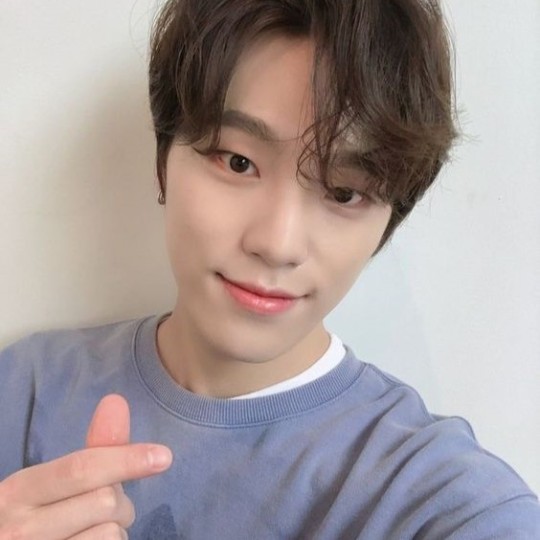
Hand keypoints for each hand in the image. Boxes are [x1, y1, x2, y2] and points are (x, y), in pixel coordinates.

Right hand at [0, 394, 171, 538]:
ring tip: (90, 531)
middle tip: (104, 508)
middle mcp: (20, 528)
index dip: (127, 459)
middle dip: (121, 502)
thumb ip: (92, 448)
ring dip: (115, 530)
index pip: (81, 469)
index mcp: (19, 491)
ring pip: (111, 533)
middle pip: (106, 501)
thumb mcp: (51, 484)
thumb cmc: (37, 518)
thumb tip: (116, 401)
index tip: (164, 456)